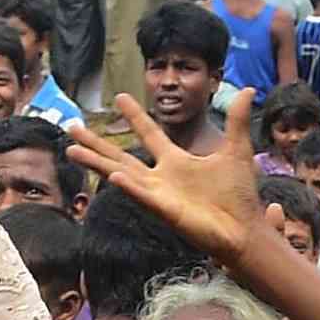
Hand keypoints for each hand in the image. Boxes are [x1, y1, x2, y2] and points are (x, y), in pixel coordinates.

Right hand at [64, 94, 276, 273]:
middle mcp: (161, 177)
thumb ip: (236, 121)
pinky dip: (128, 186)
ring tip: (71, 150)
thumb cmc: (238, 196)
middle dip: (95, 143)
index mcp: (176, 162)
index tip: (119, 97)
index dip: (135, 115)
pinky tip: (113, 176)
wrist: (244, 230)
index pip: (149, 134)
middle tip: (71, 127)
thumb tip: (249, 89)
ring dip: (96, 162)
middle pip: (120, 156)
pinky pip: (142, 195)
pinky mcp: (165, 210)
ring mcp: (159, 194)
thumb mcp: (237, 150)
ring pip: (120, 174)